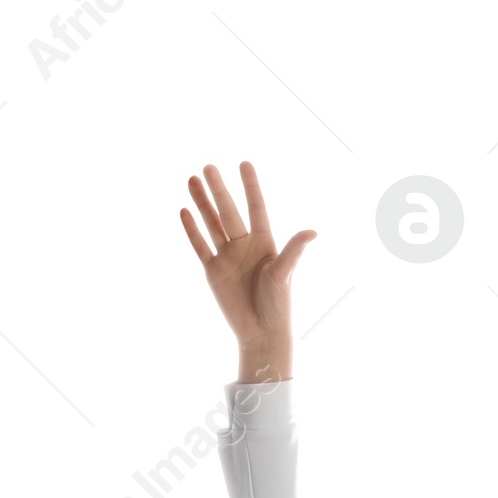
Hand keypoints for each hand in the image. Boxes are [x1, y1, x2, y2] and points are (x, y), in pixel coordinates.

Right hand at [179, 161, 314, 381]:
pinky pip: (200, 246)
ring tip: (193, 179)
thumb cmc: (278, 305)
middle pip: (229, 212)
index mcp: (264, 243)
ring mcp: (227, 257)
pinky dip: (192, 230)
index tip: (244, 164)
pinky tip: (184, 211)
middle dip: (219, 190)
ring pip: (212, 224)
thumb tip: (313, 231)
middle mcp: (244, 246)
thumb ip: (293, 250)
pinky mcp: (213, 271)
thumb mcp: (285, 274)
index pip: (256, 208)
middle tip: (209, 167)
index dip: (250, 187)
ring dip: (202, 203)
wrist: (261, 333)